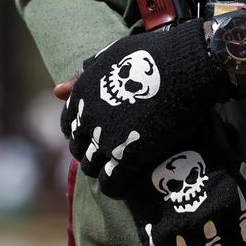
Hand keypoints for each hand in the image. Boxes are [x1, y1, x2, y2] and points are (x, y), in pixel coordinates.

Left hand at [60, 20, 232, 197]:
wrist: (188, 66)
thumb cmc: (156, 56)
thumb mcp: (113, 58)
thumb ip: (85, 77)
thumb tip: (57, 91)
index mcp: (82, 95)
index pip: (69, 124)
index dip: (82, 133)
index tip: (96, 137)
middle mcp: (87, 118)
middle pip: (79, 148)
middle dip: (91, 153)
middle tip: (112, 156)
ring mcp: (105, 138)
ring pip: (91, 167)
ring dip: (102, 172)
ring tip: (120, 173)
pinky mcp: (125, 155)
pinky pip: (111, 181)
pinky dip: (115, 187)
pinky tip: (125, 188)